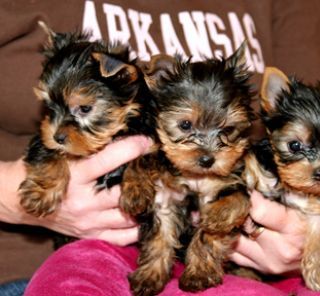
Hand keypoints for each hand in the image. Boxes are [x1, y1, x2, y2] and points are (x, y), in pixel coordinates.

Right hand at [0, 135, 151, 245]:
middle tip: (160, 172)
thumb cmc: (44, 172)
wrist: (20, 201)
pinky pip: (121, 238)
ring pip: (127, 218)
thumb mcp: (61, 154)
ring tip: (160, 193)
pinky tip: (147, 217)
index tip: (147, 142)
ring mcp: (87, 221)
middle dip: (145, 182)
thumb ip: (88, 148)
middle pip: (123, 194)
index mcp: (75, 176)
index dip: (131, 149)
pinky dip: (137, 229)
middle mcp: (82, 202)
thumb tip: (122, 135)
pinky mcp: (89, 234)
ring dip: (146, 206)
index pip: (107, 160)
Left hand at [230, 190, 319, 274]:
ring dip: (230, 226)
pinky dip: (231, 241)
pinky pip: (236, 256)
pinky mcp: (263, 270)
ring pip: (235, 241)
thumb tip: (258, 172)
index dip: (249, 195)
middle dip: (237, 209)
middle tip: (230, 196)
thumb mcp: (311, 199)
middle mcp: (282, 250)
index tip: (243, 184)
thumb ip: (287, 188)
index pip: (258, 211)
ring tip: (226, 211)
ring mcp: (271, 263)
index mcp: (295, 229)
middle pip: (244, 225)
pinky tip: (232, 229)